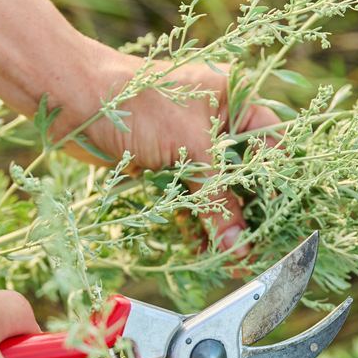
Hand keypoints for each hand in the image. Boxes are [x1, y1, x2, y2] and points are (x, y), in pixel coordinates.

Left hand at [69, 55, 280, 256]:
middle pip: (246, 174)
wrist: (75, 101)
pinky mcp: (167, 166)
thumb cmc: (139, 104)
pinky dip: (198, 223)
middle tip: (260, 247)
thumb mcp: (192, 148)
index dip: (276, 182)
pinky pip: (192, 199)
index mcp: (235, 98)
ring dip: (225, 224)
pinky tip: (207, 250)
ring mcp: (191, 145)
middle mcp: (217, 121)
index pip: (271, 143)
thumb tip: (239, 244)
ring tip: (235, 259)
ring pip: (218, 191)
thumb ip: (219, 198)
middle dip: (251, 212)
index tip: (282, 219)